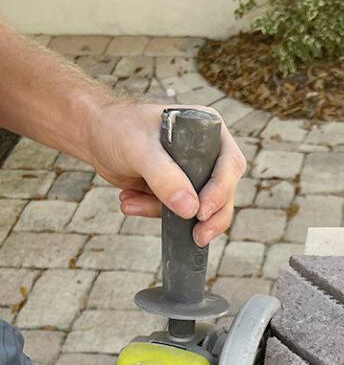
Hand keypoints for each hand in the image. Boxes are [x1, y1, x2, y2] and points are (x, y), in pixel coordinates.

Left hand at [87, 101, 246, 246]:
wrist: (93, 134)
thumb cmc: (117, 127)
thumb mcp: (140, 149)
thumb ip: (165, 177)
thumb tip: (190, 209)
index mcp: (209, 130)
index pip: (230, 165)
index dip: (221, 191)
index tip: (202, 211)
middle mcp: (207, 152)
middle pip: (223, 192)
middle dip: (208, 217)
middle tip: (198, 236)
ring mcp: (193, 173)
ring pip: (201, 208)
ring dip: (171, 216)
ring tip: (133, 204)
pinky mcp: (177, 190)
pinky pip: (177, 212)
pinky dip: (152, 211)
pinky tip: (129, 200)